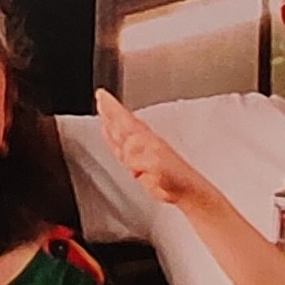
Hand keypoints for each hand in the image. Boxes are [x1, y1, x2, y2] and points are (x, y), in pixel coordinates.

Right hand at [94, 90, 222, 210]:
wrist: (184, 189)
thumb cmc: (177, 176)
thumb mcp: (156, 163)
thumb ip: (138, 156)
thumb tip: (126, 153)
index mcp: (145, 138)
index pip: (124, 118)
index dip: (112, 108)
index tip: (102, 95)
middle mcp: (141, 142)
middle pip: (121, 123)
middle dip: (110, 111)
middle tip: (100, 97)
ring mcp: (139, 152)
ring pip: (120, 134)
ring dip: (110, 123)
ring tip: (102, 112)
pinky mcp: (136, 164)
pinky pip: (119, 149)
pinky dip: (111, 141)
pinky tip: (108, 136)